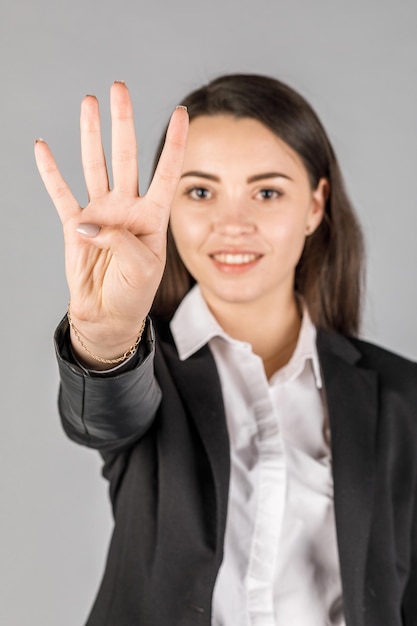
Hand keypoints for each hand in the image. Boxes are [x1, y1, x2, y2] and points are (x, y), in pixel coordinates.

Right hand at [35, 82, 188, 364]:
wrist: (109, 314)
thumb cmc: (134, 293)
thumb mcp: (141, 269)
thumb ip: (120, 241)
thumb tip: (89, 222)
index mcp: (152, 216)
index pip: (166, 172)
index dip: (174, 143)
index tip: (182, 112)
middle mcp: (127, 207)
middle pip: (126, 156)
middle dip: (122, 122)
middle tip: (118, 89)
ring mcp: (100, 213)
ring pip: (95, 165)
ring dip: (90, 135)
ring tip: (89, 102)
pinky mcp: (75, 225)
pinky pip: (61, 193)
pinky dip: (51, 172)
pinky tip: (43, 147)